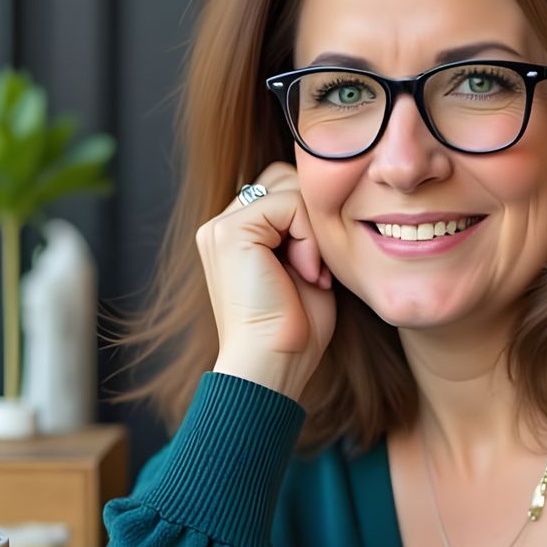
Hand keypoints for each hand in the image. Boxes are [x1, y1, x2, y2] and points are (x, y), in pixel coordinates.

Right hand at [198, 160, 337, 402]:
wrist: (271, 367)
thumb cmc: (294, 332)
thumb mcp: (305, 270)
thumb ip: (304, 232)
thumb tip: (325, 198)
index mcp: (235, 237)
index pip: (283, 192)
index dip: (312, 224)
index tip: (318, 273)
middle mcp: (221, 228)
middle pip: (283, 179)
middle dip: (311, 220)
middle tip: (317, 271)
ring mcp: (221, 227)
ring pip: (288, 189)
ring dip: (312, 231)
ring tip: (311, 274)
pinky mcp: (230, 232)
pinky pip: (288, 203)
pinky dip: (308, 238)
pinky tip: (306, 273)